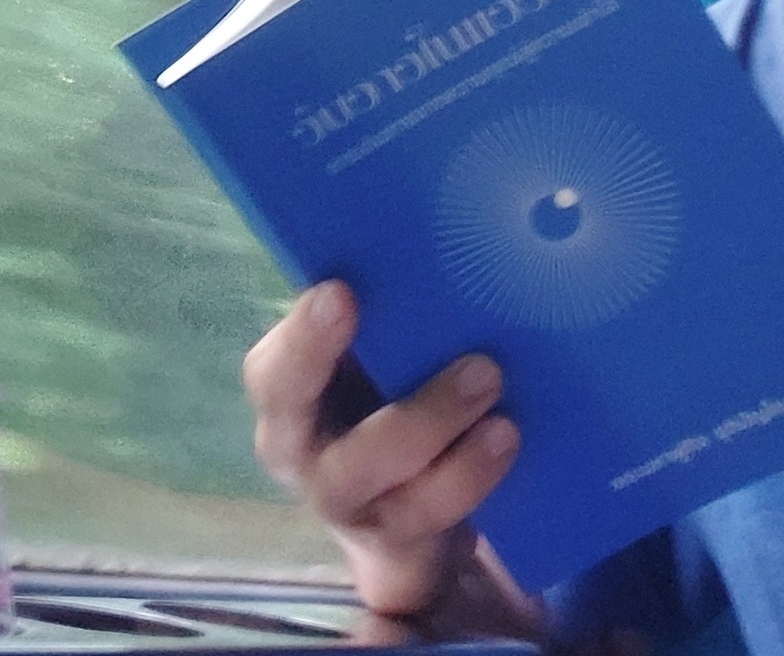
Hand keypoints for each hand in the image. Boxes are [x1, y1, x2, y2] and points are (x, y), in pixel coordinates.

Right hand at [242, 280, 525, 620]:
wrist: (384, 494)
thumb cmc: (373, 383)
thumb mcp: (360, 348)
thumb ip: (376, 313)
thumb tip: (426, 238)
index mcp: (284, 400)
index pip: (275, 375)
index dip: (305, 340)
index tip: (342, 293)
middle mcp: (308, 460)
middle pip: (344, 453)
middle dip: (415, 419)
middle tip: (482, 368)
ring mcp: (357, 512)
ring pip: (402, 500)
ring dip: (461, 462)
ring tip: (508, 421)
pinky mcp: (401, 544)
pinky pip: (438, 527)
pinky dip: (475, 483)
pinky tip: (509, 443)